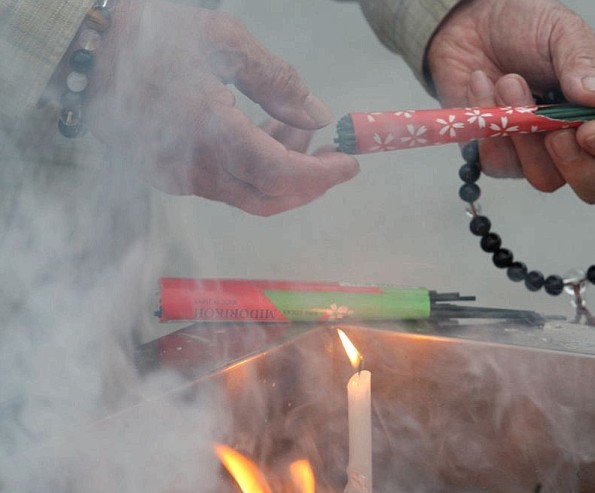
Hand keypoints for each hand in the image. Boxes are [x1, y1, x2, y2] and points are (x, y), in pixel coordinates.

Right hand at [86, 0, 358, 215]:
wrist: (84, 45)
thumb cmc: (153, 33)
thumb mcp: (226, 42)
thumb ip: (278, 83)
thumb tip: (318, 117)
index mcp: (208, 129)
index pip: (279, 173)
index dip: (320, 175)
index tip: (349, 164)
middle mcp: (192, 166)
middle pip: (267, 197)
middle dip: (308, 181)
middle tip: (327, 151)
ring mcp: (175, 178)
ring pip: (246, 194)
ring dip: (281, 171)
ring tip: (291, 124)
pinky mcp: (165, 176)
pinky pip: (222, 186)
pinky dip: (253, 170)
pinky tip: (260, 133)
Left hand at [426, 0, 594, 203]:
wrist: (472, 22)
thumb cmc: (526, 26)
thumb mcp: (562, 31)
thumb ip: (583, 62)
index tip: (587, 131)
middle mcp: (572, 138)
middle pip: (591, 184)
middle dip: (574, 165)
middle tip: (551, 131)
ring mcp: (534, 153)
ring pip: (542, 177)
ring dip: (523, 134)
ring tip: (507, 81)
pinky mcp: (498, 155)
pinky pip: (498, 165)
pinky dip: (489, 127)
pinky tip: (481, 85)